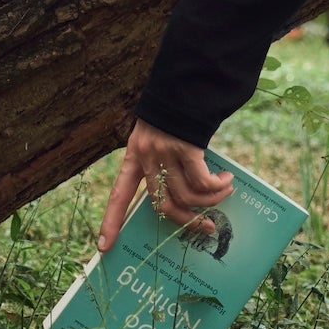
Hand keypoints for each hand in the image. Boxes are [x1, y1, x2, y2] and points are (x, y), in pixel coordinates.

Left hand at [97, 121, 233, 252]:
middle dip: (186, 223)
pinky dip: (216, 186)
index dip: (111, 221)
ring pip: (186, 196)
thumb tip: (187, 195)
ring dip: (210, 201)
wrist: (186, 81)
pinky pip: (202, 181)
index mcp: (134, 155)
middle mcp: (146, 157)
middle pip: (161, 205)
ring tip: (225, 192)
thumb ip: (164, 161)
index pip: (118, 193)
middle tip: (207, 228)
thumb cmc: (176, 110)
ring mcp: (165, 152)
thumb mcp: (158, 135)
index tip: (103, 247)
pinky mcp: (186, 147)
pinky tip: (226, 180)